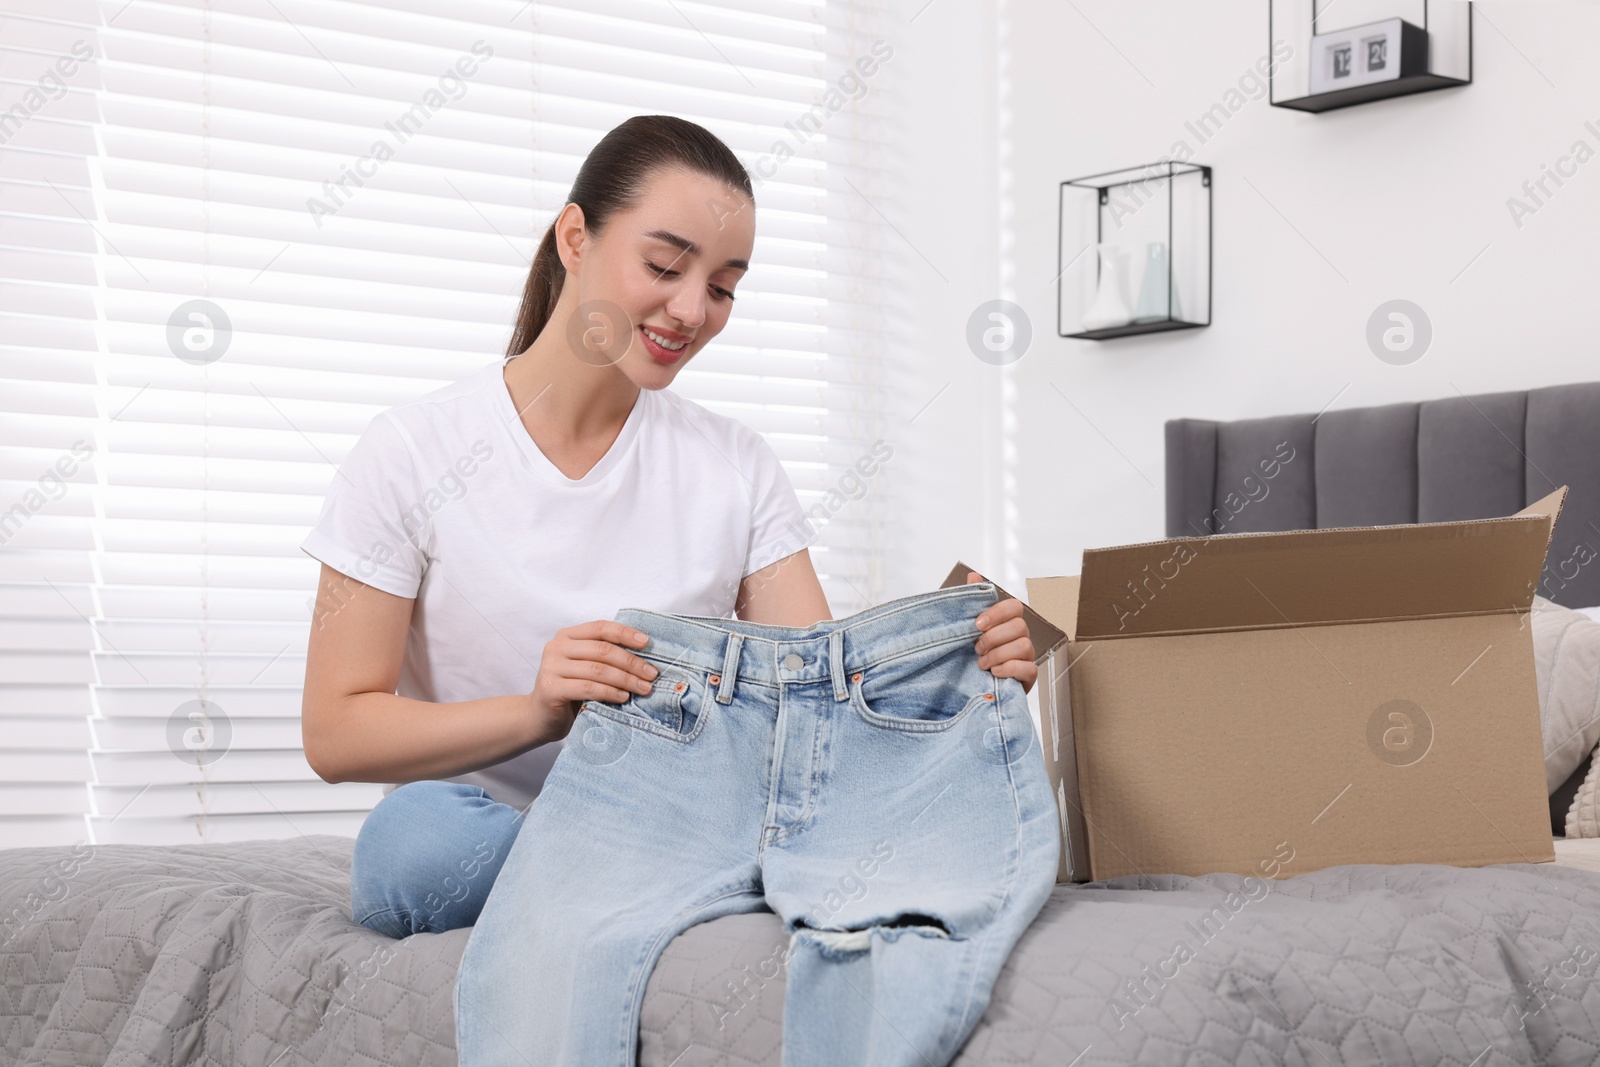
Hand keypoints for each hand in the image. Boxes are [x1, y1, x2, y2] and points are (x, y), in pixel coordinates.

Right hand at [528, 621, 658, 743]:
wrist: (540, 717)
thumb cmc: (570, 690)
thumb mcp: (586, 667)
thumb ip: (604, 657)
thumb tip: (645, 656)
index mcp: (567, 635)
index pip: (601, 627)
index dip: (626, 633)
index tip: (648, 643)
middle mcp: (556, 647)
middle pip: (603, 650)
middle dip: (632, 662)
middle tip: (651, 675)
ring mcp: (551, 667)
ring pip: (598, 669)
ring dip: (626, 679)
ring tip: (644, 688)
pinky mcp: (551, 689)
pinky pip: (588, 688)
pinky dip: (610, 692)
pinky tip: (623, 697)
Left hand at [967, 571, 1036, 694]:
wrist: (977, 684)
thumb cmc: (976, 654)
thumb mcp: (970, 627)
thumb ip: (973, 602)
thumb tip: (973, 576)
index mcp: (1008, 622)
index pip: (1014, 606)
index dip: (997, 613)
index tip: (977, 624)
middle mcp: (1021, 636)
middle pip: (1019, 626)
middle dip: (993, 637)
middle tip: (977, 648)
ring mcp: (1027, 656)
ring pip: (1024, 645)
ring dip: (998, 655)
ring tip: (982, 663)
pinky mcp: (1029, 676)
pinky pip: (1029, 668)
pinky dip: (1009, 669)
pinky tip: (994, 672)